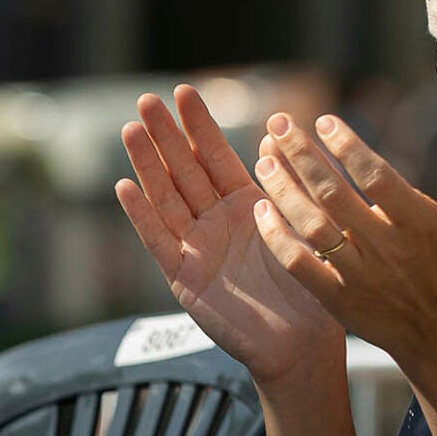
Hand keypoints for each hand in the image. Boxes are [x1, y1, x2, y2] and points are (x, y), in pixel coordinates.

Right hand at [114, 85, 342, 386]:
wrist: (301, 344)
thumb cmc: (311, 291)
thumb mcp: (304, 227)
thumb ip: (284, 185)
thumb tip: (274, 136)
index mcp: (247, 206)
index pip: (217, 156)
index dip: (199, 126)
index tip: (184, 91)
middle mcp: (217, 222)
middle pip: (184, 170)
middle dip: (166, 135)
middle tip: (146, 99)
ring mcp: (197, 248)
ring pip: (167, 198)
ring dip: (148, 165)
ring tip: (131, 129)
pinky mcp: (184, 278)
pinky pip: (160, 241)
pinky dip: (142, 215)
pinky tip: (125, 187)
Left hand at [251, 114, 436, 372]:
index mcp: (417, 221)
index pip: (376, 177)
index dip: (348, 147)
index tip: (323, 121)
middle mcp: (385, 246)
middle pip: (334, 195)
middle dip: (302, 156)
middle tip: (277, 123)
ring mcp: (358, 273)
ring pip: (312, 226)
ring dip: (283, 191)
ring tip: (263, 158)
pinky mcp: (336, 297)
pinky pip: (298, 264)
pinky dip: (276, 238)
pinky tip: (260, 209)